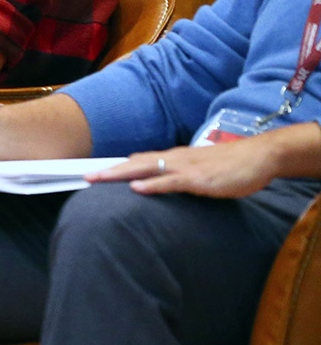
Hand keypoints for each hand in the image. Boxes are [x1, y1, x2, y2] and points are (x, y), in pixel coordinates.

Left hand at [87, 138, 282, 198]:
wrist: (260, 156)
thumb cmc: (229, 165)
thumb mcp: (197, 169)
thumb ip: (176, 174)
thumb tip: (154, 181)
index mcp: (173, 157)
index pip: (137, 160)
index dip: (114, 167)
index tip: (91, 172)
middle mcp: (174, 159)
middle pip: (134, 163)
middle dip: (108, 170)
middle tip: (83, 177)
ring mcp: (185, 168)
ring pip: (145, 169)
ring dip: (120, 174)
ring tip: (97, 179)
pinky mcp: (199, 179)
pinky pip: (170, 182)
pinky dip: (152, 185)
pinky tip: (136, 188)